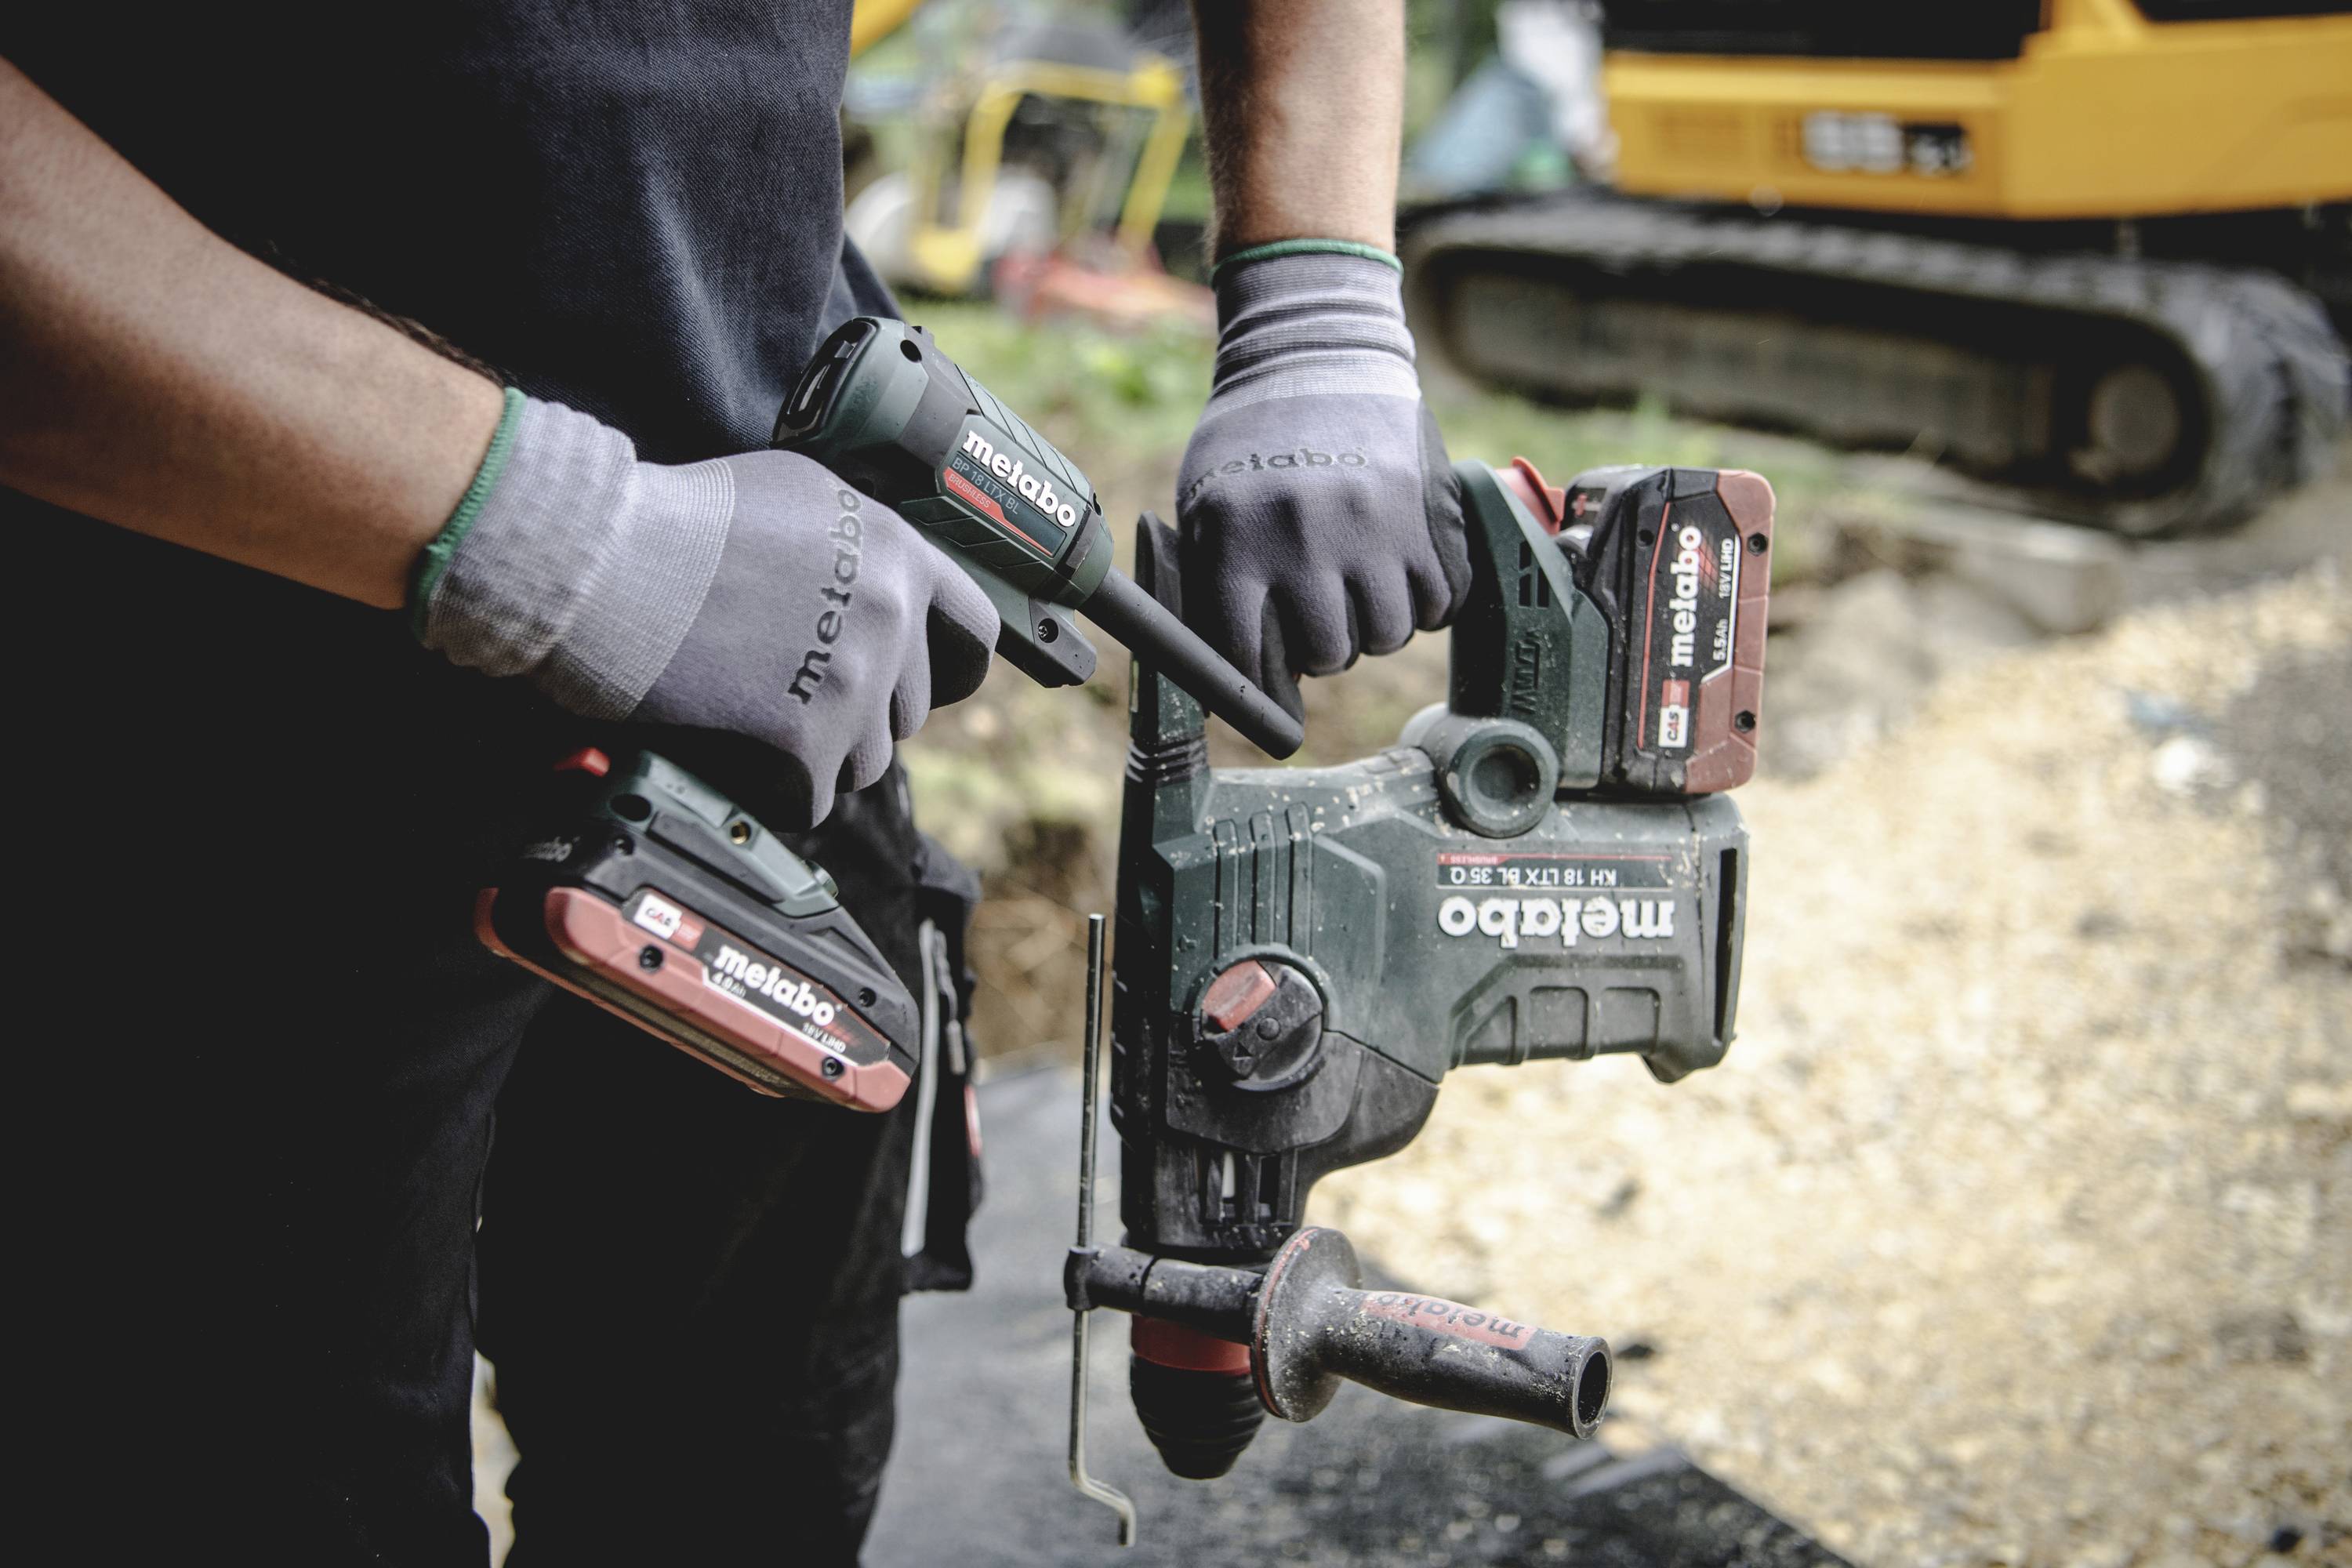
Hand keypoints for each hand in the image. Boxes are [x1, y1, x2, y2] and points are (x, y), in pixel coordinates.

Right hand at [415, 395, 997, 824]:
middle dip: (861, 712)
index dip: (946, 662)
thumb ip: (855, 543)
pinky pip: (814, 797)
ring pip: (866, 762)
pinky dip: (779, 790)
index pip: (973, 629)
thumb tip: (875, 582)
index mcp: (897, 554)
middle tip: (795, 697)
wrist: (610, 563)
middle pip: (907, 708)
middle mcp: (890, 619)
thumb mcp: (798, 494)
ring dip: (820, 757)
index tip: (927, 681)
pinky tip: (739, 756)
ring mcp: (854, 684)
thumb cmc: (685, 519)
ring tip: (759, 726)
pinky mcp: (809, 741)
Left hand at [1176, 248, 1467, 715]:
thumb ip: (1216, 583)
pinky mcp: (1428, 515)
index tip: (1271, 676)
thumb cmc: (1250, 438)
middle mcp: (1308, 541)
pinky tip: (1402, 575)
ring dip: (1375, 626)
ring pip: (1388, 636)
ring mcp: (1374, 529)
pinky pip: (1440, 603)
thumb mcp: (1204, 503)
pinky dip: (1425, 604)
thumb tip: (1236, 672)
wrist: (1316, 352)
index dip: (1261, 678)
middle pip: (1331, 654)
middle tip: (1322, 618)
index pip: (1250, 658)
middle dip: (1325, 648)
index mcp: (1239, 543)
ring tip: (1361, 593)